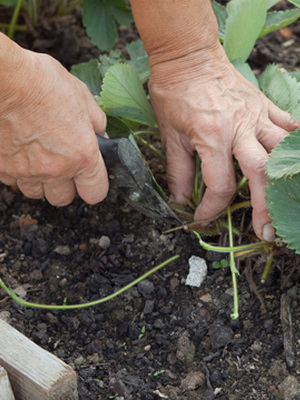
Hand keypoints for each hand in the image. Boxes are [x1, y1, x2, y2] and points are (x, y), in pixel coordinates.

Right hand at [0, 40, 107, 205]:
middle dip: (66, 186)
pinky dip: (18, 172)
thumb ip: (96, 122)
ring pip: (37, 193)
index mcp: (82, 155)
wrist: (2, 78)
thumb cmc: (41, 82)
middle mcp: (55, 169)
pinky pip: (14, 181)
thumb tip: (101, 134)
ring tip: (39, 158)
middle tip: (64, 165)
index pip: (95, 193)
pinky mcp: (3, 168)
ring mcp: (27, 172)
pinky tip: (20, 152)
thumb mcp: (81, 96)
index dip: (95, 187)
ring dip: (41, 181)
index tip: (91, 179)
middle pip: (64, 199)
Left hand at [149, 45, 299, 240]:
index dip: (212, 208)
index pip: (220, 184)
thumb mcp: (170, 136)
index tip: (203, 218)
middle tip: (265, 231)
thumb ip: (178, 171)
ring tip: (286, 203)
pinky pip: (289, 125)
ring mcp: (257, 115)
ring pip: (282, 151)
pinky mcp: (265, 105)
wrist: (188, 57)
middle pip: (261, 173)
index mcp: (212, 136)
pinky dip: (295, 145)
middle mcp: (240, 127)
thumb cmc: (175, 94)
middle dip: (264, 207)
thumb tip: (180, 201)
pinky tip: (294, 163)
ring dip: (286, 179)